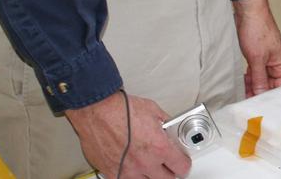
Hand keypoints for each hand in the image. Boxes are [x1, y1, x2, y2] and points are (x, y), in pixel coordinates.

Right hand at [66, 91, 189, 178]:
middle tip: (167, 164)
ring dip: (149, 174)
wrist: (98, 111)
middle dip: (169, 171)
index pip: (181, 167)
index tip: (181, 161)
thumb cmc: (121, 109)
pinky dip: (129, 174)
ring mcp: (128, 170)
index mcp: (160, 148)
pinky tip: (130, 166)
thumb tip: (169, 127)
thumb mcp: (153, 110)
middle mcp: (145, 162)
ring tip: (147, 164)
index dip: (183, 163)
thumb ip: (165, 123)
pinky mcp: (112, 173)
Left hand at [232, 0, 280, 96]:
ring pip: (261, 80)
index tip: (262, 108)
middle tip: (249, 104)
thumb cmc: (258, 27)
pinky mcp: (256, 56)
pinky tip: (242, 84)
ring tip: (243, 96)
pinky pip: (254, 73)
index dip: (272, 99)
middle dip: (259, 94)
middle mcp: (276, 63)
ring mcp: (266, 59)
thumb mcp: (257, 59)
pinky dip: (249, 79)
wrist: (248, 11)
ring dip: (252, 87)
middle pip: (270, 85)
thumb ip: (259, 79)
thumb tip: (260, 95)